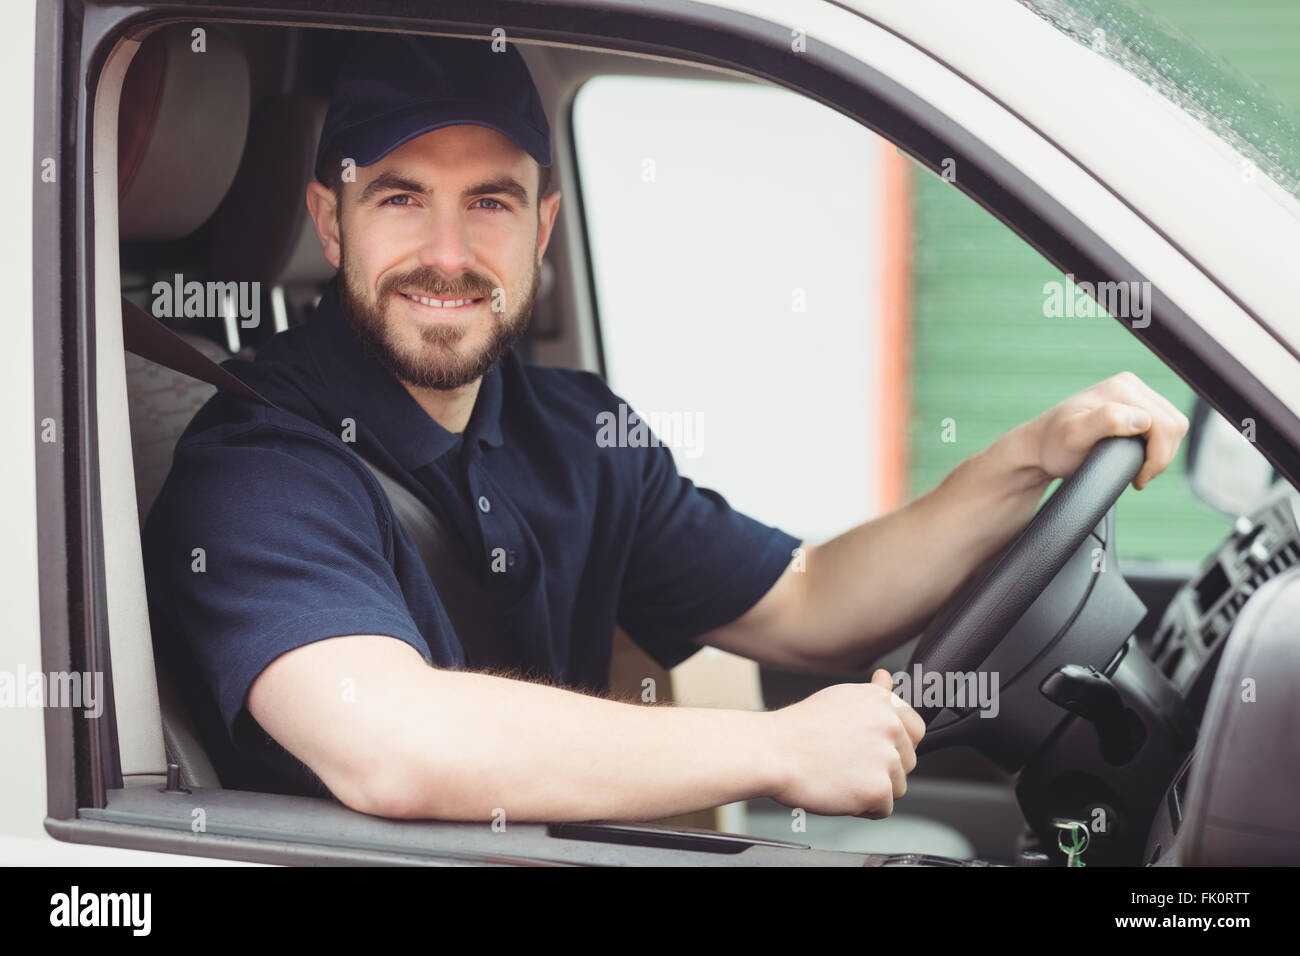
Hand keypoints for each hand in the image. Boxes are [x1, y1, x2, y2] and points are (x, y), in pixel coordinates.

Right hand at [765, 668, 924, 818]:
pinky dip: (863, 808)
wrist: (771, 752)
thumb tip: (888, 679)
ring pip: (898, 786)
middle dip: (883, 768)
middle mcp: (889, 726)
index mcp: (881, 702)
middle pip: (907, 761)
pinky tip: (840, 791)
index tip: (874, 749)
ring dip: (873, 788)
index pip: (916, 728)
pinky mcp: (878, 789)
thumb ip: (872, 694)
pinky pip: (883, 808)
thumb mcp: (838, 698)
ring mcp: (886, 758)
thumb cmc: (797, 728)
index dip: (896, 744)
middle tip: (848, 763)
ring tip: (840, 776)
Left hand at [1021, 371, 1189, 489]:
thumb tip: (1142, 418)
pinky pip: (1165, 427)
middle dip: (1161, 457)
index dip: (1156, 459)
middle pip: (1174, 425)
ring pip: (1174, 426)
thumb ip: (1108, 421)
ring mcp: (1134, 394)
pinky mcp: (1136, 406)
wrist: (1040, 446)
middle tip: (1139, 477)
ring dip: (1161, 453)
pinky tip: (1138, 457)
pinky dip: (1158, 447)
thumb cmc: (1054, 445)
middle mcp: (1130, 385)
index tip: (1136, 479)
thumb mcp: (1075, 435)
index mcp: (1122, 389)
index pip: (1165, 426)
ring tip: (1138, 469)